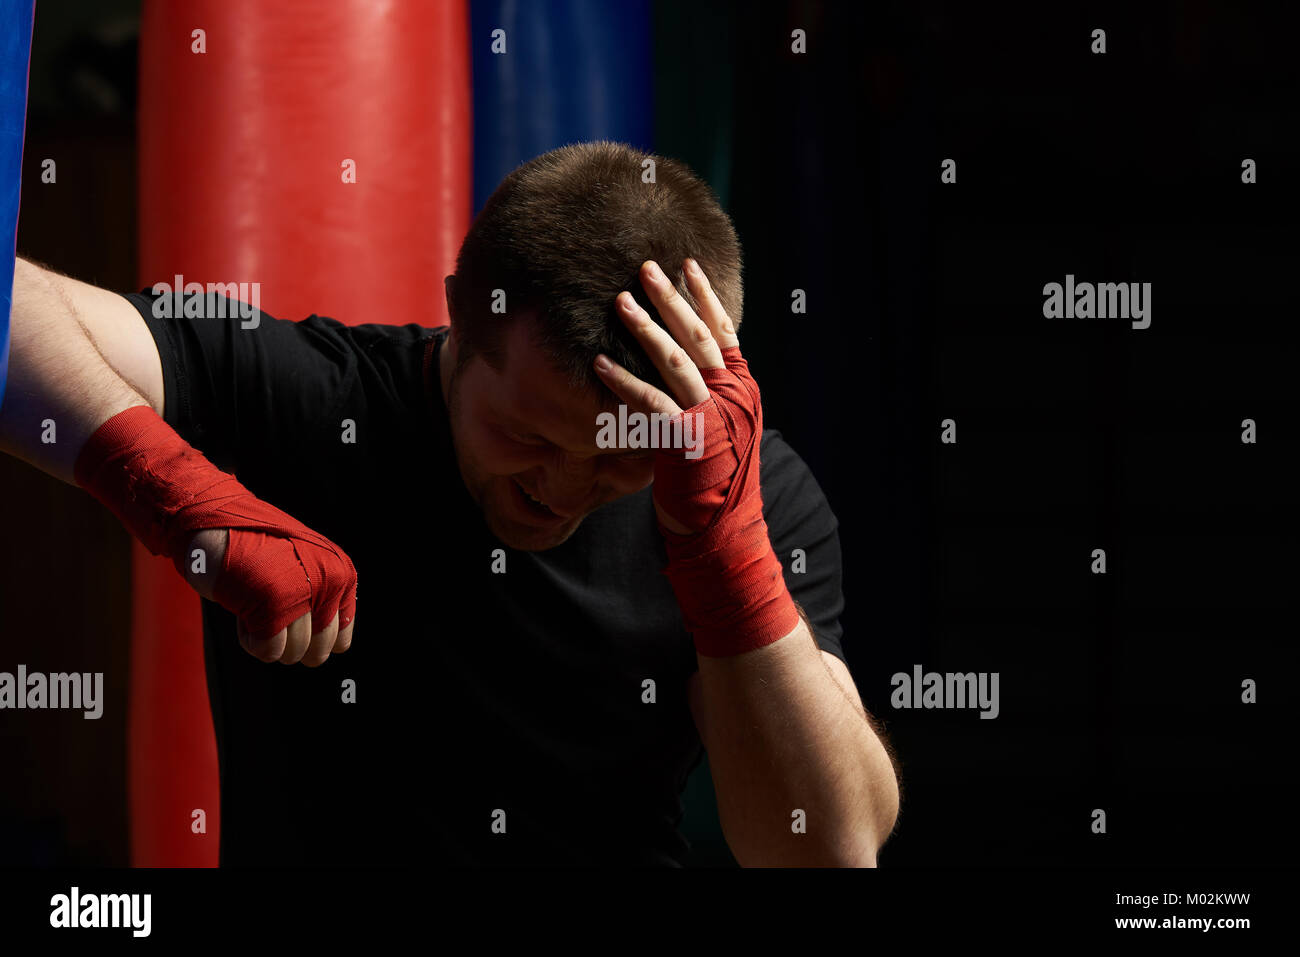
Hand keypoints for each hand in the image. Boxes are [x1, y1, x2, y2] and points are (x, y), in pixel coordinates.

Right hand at [174, 527, 354, 666]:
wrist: (212, 522)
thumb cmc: (253, 546)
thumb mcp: (303, 563)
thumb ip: (321, 598)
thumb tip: (321, 649)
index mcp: (340, 572)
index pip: (341, 639)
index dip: (311, 641)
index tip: (290, 624)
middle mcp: (329, 583)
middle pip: (318, 650)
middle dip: (291, 646)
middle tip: (268, 618)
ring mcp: (303, 595)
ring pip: (293, 653)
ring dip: (267, 638)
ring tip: (253, 604)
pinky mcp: (273, 606)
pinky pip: (268, 651)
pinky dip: (250, 640)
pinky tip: (242, 610)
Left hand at [593, 257, 753, 535]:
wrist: (724, 530)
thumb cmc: (715, 482)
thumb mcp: (720, 429)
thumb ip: (708, 395)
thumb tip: (680, 364)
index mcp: (743, 389)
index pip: (724, 332)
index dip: (705, 297)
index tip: (686, 265)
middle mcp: (733, 396)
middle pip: (699, 336)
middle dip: (671, 298)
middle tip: (645, 268)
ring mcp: (713, 416)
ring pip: (677, 361)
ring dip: (645, 329)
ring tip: (619, 302)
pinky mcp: (688, 440)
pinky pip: (650, 403)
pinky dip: (624, 381)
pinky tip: (599, 363)